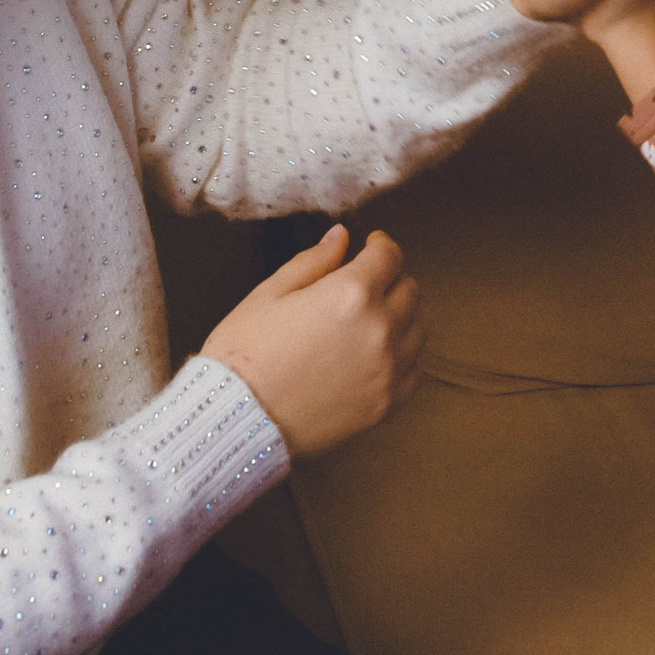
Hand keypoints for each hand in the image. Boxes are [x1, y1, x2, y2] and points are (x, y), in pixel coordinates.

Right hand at [200, 224, 423, 455]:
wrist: (236, 418)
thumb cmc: (244, 352)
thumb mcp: (271, 293)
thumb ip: (314, 261)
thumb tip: (342, 236)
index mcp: (351, 293)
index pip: (389, 256)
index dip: (381, 245)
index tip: (371, 247)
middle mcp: (379, 329)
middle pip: (409, 289)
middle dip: (390, 279)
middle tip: (366, 284)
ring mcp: (387, 369)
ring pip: (419, 328)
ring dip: (401, 316)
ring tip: (372, 319)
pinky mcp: (386, 403)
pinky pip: (415, 370)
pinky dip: (403, 356)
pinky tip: (376, 355)